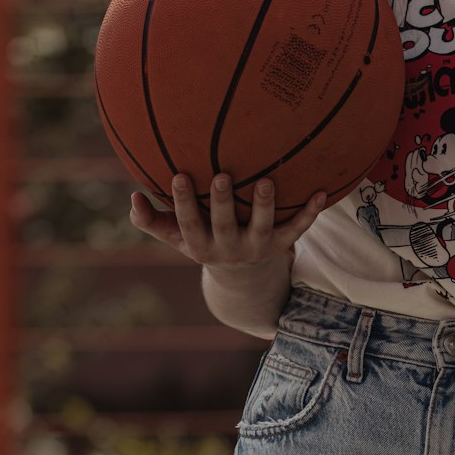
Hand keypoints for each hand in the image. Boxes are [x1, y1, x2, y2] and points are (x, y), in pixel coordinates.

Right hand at [129, 172, 325, 275]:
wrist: (244, 279)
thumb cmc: (204, 242)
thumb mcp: (176, 237)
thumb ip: (150, 220)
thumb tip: (132, 198)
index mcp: (200, 245)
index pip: (188, 223)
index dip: (183, 202)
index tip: (179, 175)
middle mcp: (229, 249)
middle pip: (224, 225)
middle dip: (221, 202)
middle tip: (221, 175)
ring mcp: (257, 247)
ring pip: (263, 227)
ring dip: (264, 206)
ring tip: (266, 181)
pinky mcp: (282, 245)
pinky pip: (298, 230)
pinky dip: (310, 213)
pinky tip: (321, 192)